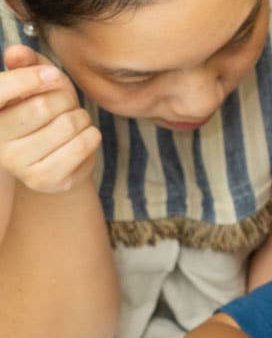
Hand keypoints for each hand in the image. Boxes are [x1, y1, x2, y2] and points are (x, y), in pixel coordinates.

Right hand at [0, 45, 100, 192]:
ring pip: (67, 127)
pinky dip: (91, 137)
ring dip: (82, 117)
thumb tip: (18, 53)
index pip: (2, 90)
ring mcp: (20, 164)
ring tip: (79, 118)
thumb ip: (24, 62)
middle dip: (65, 98)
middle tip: (69, 102)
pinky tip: (87, 135)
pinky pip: (81, 150)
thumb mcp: (29, 81)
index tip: (54, 75)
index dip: (31, 78)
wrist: (48, 157)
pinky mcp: (46, 180)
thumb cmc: (37, 109)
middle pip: (44, 107)